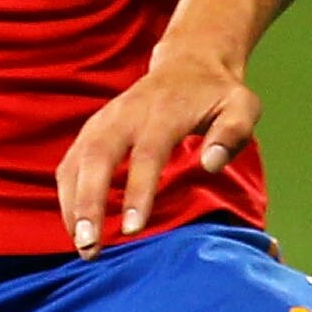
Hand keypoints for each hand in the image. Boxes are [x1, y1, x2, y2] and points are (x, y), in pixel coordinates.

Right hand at [57, 51, 258, 254]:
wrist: (188, 64)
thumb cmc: (218, 95)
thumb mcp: (242, 107)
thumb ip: (232, 134)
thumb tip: (210, 165)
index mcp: (164, 112)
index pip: (146, 153)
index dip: (137, 192)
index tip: (132, 230)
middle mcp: (126, 114)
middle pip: (98, 156)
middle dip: (88, 203)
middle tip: (88, 246)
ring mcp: (104, 120)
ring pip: (77, 161)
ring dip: (73, 205)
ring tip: (82, 247)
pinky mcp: (92, 130)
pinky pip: (71, 163)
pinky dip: (69, 195)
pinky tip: (76, 226)